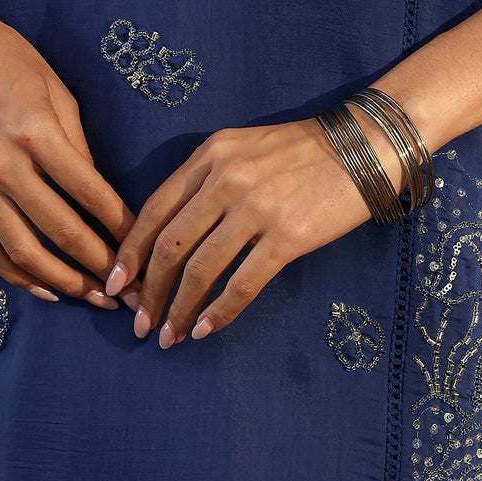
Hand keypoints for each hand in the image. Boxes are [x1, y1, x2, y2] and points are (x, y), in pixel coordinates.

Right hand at [0, 0, 148, 311]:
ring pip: (20, 251)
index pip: (88, 192)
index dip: (120, 225)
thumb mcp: (56, 90)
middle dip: (97, 264)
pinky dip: (14, 274)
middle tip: (125, 286)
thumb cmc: (9, 58)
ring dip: (59, 282)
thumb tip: (99, 195)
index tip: (143, 246)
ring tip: (91, 295)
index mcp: (35, 131)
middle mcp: (2, 163)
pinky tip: (42, 287)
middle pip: (57, 230)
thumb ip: (77, 145)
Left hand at [105, 112, 395, 344]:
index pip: (155, 208)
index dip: (131, 250)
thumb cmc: (301, 150)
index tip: (117, 282)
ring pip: (200, 269)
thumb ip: (206, 179)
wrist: (364, 144)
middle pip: (170, 244)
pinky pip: (241, 283)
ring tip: (168, 336)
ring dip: (178, 309)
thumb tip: (172, 231)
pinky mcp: (286, 236)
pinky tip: (204, 330)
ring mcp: (255, 207)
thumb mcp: (242, 147)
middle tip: (137, 322)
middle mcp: (225, 178)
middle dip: (147, 290)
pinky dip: (218, 312)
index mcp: (209, 154)